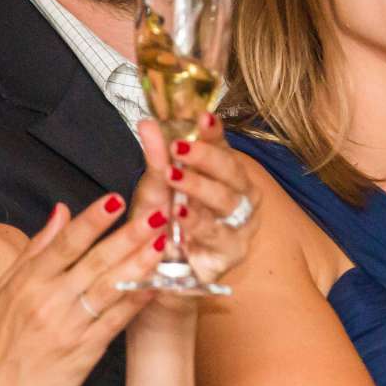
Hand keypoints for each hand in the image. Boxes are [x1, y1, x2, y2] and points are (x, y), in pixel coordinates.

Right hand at [0, 192, 167, 385]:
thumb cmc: (0, 344)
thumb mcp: (6, 290)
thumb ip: (36, 248)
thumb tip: (61, 210)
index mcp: (27, 282)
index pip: (65, 243)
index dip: (92, 220)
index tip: (116, 199)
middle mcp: (48, 301)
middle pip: (94, 262)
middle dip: (128, 236)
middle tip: (155, 215)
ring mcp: (68, 328)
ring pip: (109, 289)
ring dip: (138, 265)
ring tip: (163, 244)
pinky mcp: (84, 353)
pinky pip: (116, 321)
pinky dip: (136, 302)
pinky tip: (156, 285)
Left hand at [149, 112, 259, 291]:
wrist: (160, 269)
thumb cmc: (163, 223)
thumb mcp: (155, 187)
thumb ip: (156, 157)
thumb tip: (147, 123)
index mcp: (223, 173)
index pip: (222, 146)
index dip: (214, 132)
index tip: (202, 116)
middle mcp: (238, 195)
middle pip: (231, 171)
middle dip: (206, 157)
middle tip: (179, 147)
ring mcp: (239, 224)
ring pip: (228, 201)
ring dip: (200, 187)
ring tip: (174, 176)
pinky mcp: (231, 251)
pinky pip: (218, 235)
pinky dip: (199, 223)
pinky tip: (181, 214)